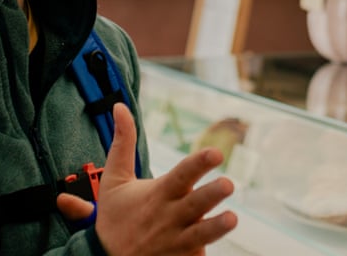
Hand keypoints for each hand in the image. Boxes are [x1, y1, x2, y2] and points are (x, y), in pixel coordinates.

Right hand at [58, 103, 237, 255]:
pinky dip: (204, 253)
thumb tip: (120, 106)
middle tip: (228, 184)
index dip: (198, 164)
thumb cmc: (114, 216)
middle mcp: (169, 217)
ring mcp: (176, 241)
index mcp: (158, 194)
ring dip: (216, 226)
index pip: (180, 175)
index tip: (216, 154)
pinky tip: (213, 249)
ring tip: (233, 218)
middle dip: (211, 195)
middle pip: (194, 204)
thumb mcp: (114, 180)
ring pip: (200, 234)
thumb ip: (123, 143)